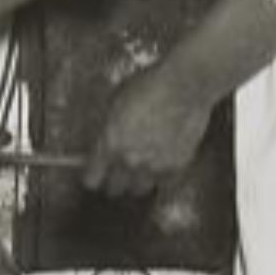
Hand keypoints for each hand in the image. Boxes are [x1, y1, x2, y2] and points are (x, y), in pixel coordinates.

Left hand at [82, 60, 215, 197]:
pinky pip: (163, 183)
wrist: (183, 84)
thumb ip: (105, 131)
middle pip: (115, 190)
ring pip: (140, 190)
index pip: (92, 180)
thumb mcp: (114, 105)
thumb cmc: (148, 86)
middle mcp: (130, 161)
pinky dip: (160, 177)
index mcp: (110, 145)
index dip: (92, 176)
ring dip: (137, 182)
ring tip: (139, 170)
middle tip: (117, 172)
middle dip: (114, 180)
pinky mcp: (177, 166)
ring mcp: (155, 167)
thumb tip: (99, 146)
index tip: (95, 173)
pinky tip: (159, 163)